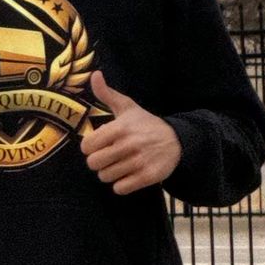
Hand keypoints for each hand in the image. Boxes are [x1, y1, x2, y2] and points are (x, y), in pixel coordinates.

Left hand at [84, 72, 181, 194]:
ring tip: (120, 164)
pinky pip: (120, 189)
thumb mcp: (128, 107)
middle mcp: (129, 144)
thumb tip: (94, 75)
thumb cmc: (145, 124)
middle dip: (98, 162)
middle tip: (108, 157)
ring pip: (105, 177)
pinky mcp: (148, 176)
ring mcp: (139, 161)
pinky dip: (121, 184)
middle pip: (93, 164)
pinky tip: (129, 174)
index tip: (99, 145)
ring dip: (110, 173)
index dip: (90, 147)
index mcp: (120, 127)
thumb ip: (107, 94)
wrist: (177, 140)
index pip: (87, 146)